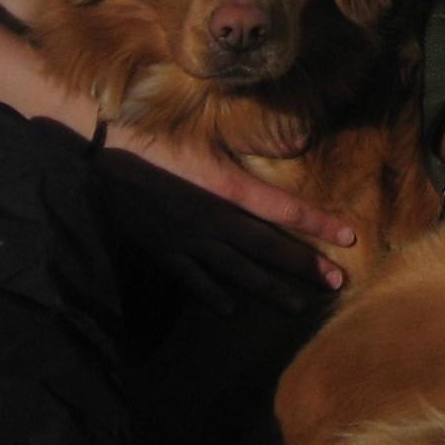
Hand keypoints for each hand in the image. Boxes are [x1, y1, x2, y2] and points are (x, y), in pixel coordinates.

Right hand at [96, 123, 356, 305]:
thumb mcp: (202, 135)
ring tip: (297, 306)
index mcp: (226, 189)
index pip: (284, 210)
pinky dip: (213, 294)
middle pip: (268, 248)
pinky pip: (194, 279)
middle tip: (336, 283)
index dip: (318, 224)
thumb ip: (243, 147)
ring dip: (270, 289)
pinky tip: (232, 308)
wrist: (96, 161)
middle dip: (304, 266)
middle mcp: (214, 220)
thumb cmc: (150, 138)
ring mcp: (189, 241)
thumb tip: (291, 146)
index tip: (348, 237)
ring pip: (237, 271)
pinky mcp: (164, 251)